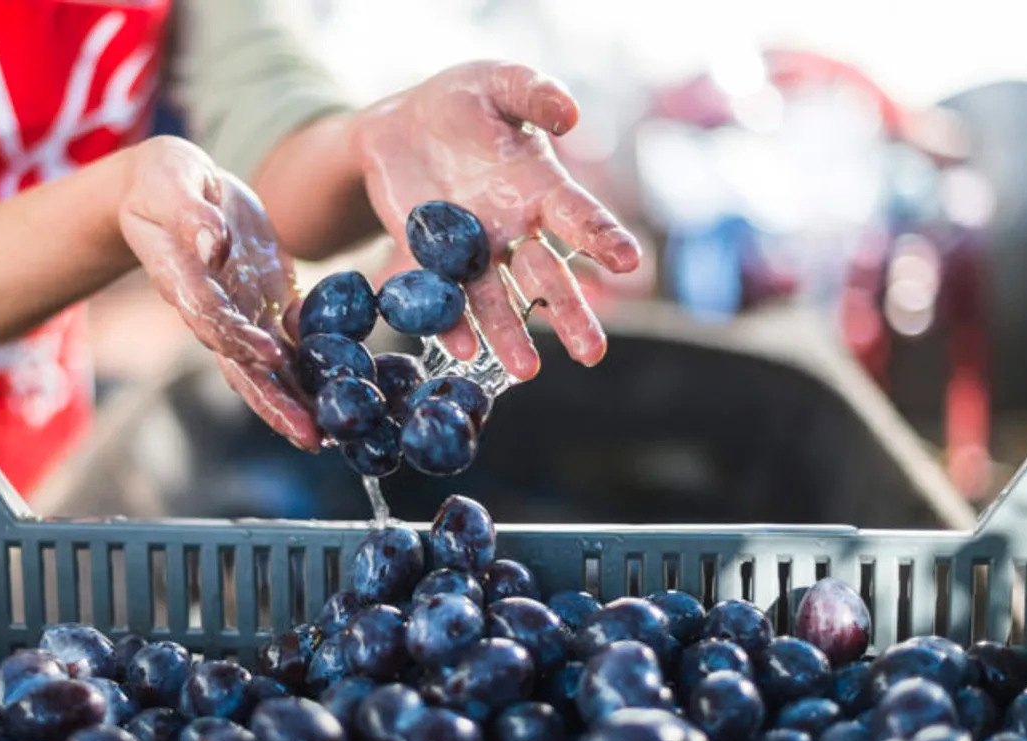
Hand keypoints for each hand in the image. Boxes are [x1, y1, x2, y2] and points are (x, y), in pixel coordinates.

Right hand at [117, 137, 319, 450]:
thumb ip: (188, 214)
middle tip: (309, 436)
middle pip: (240, 365)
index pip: (209, 315)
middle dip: (274, 401)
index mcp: (183, 280)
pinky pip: (293, 345)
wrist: (172, 189)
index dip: (236, 337)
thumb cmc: (163, 181)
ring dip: (296, 402)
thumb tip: (211, 244)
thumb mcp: (169, 182)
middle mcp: (213, 309)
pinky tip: (343, 398)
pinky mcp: (268, 306)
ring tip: (329, 438)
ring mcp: (242, 313)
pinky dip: (313, 373)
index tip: (269, 354)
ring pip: (269, 368)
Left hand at [352, 61, 641, 379]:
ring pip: (498, 300)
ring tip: (524, 371)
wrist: (398, 126)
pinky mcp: (430, 264)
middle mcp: (514, 229)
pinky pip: (445, 299)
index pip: (579, 217)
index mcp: (541, 188)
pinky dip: (451, 325)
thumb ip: (532, 94)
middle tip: (591, 353)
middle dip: (567, 313)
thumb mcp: (495, 83)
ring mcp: (474, 253)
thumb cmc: (460, 101)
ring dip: (511, 334)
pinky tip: (459, 351)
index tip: (628, 260)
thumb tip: (570, 115)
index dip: (603, 237)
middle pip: (547, 277)